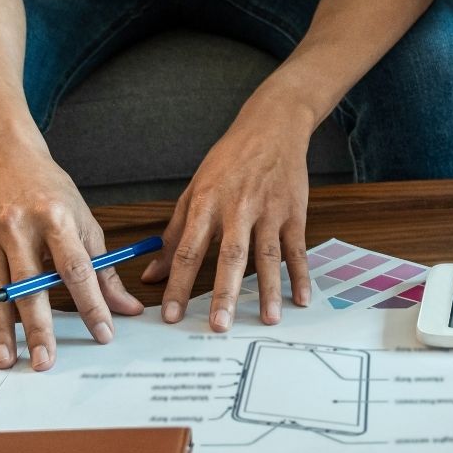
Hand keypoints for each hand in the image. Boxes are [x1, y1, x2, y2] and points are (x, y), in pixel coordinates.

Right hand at [0, 134, 143, 369]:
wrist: (3, 154)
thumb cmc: (50, 189)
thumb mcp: (85, 220)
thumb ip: (104, 267)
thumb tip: (126, 307)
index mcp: (56, 220)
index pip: (77, 270)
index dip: (91, 304)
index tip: (103, 332)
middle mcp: (20, 230)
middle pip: (30, 286)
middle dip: (38, 328)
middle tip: (45, 361)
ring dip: (1, 331)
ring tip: (8, 360)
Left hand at [142, 97, 311, 330]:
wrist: (272, 128)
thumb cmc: (229, 160)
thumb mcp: (195, 190)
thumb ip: (174, 234)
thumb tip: (151, 274)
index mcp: (206, 203)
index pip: (187, 249)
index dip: (177, 284)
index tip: (171, 314)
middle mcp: (237, 208)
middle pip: (229, 256)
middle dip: (224, 293)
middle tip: (219, 324)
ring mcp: (269, 211)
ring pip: (267, 256)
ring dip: (269, 290)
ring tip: (268, 318)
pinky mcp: (295, 212)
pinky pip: (297, 249)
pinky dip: (301, 275)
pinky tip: (301, 299)